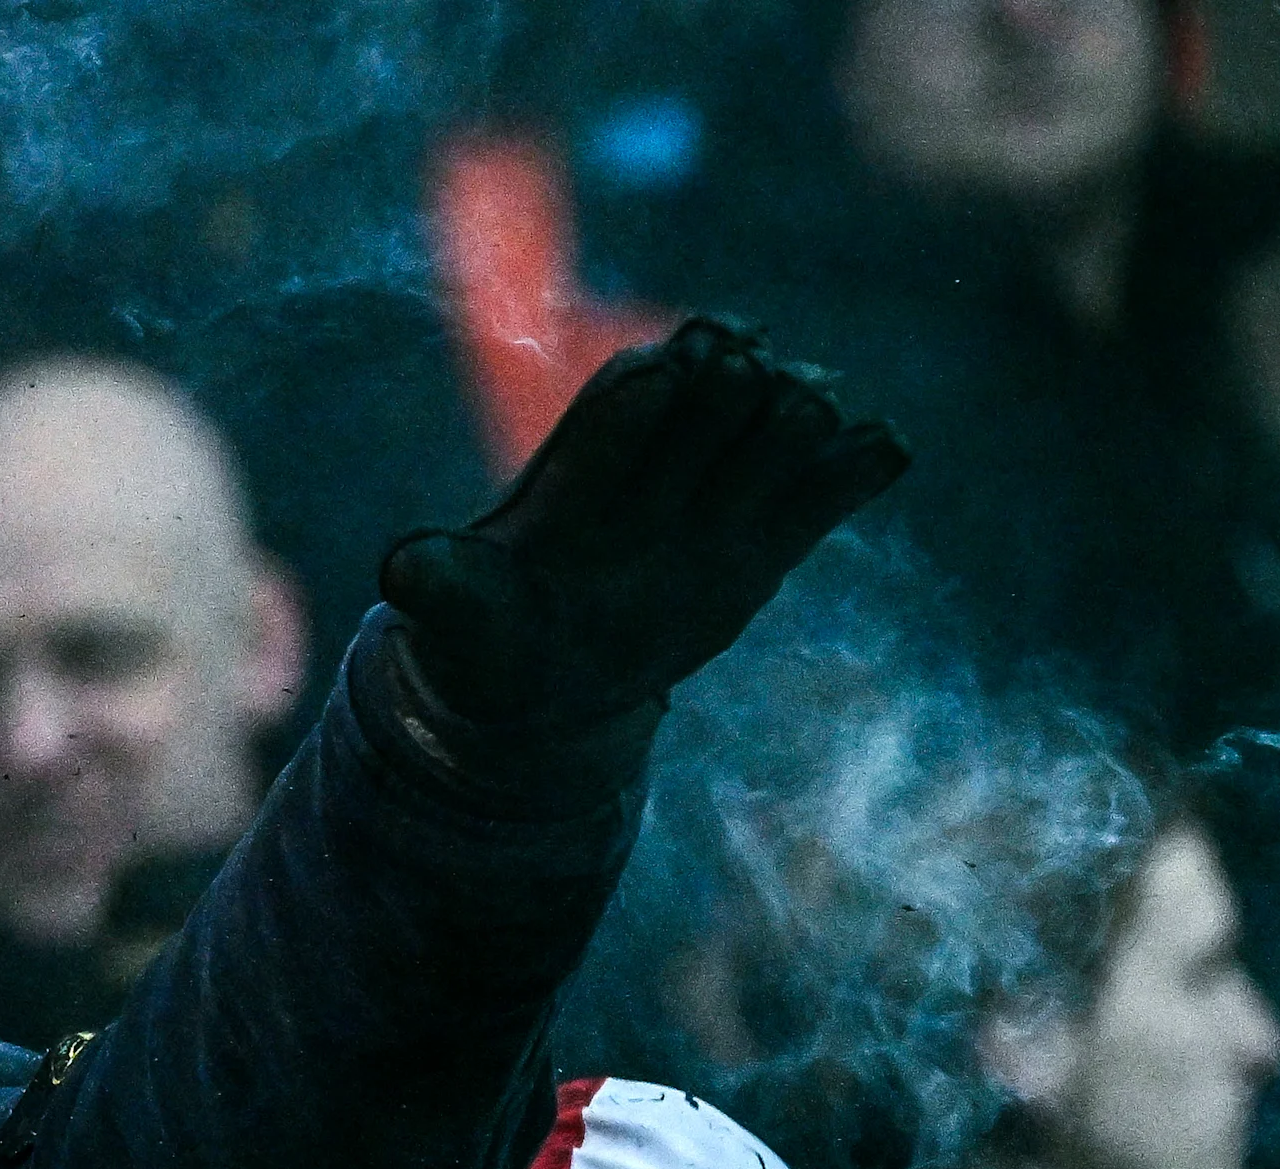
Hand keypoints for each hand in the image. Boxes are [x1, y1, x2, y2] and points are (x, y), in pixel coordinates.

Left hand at [380, 318, 908, 738]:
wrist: (543, 680)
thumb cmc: (490, 637)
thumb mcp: (459, 622)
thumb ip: (443, 586)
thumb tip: (400, 569)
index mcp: (579, 463)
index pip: (634, 388)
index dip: (660, 380)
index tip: (674, 378)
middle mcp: (656, 461)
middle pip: (723, 382)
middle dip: (736, 394)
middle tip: (735, 440)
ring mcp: (718, 496)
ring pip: (786, 414)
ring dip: (800, 423)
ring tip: (788, 465)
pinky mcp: (770, 536)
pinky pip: (833, 480)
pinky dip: (862, 460)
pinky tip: (879, 453)